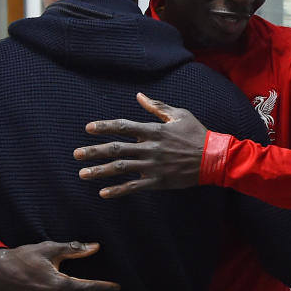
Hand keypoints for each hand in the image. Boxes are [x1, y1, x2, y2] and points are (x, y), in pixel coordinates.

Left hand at [74, 92, 208, 197]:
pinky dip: (118, 191)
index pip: (122, 127)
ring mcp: (152, 166)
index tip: (88, 129)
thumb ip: (157, 107)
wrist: (215, 158)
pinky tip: (103, 193)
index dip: (104, 127)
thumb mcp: (179, 115)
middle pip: (116, 149)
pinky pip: (134, 187)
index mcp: (153, 130)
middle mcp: (149, 148)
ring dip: (100, 171)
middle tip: (76, 154)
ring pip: (120, 169)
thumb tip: (139, 96)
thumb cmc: (197, 134)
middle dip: (93, 151)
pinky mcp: (158, 182)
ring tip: (83, 174)